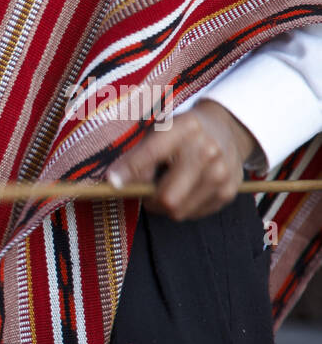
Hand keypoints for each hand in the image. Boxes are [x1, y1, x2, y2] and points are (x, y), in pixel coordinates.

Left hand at [104, 100, 257, 220]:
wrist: (226, 128)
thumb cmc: (182, 133)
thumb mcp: (158, 132)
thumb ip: (137, 156)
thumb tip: (115, 183)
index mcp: (184, 129)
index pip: (151, 155)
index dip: (129, 172)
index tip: (113, 183)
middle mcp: (207, 151)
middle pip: (167, 198)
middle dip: (150, 200)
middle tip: (147, 191)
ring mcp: (221, 173)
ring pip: (179, 211)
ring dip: (165, 206)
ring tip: (168, 187)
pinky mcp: (229, 190)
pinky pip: (194, 214)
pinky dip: (184, 207)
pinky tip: (186, 190)